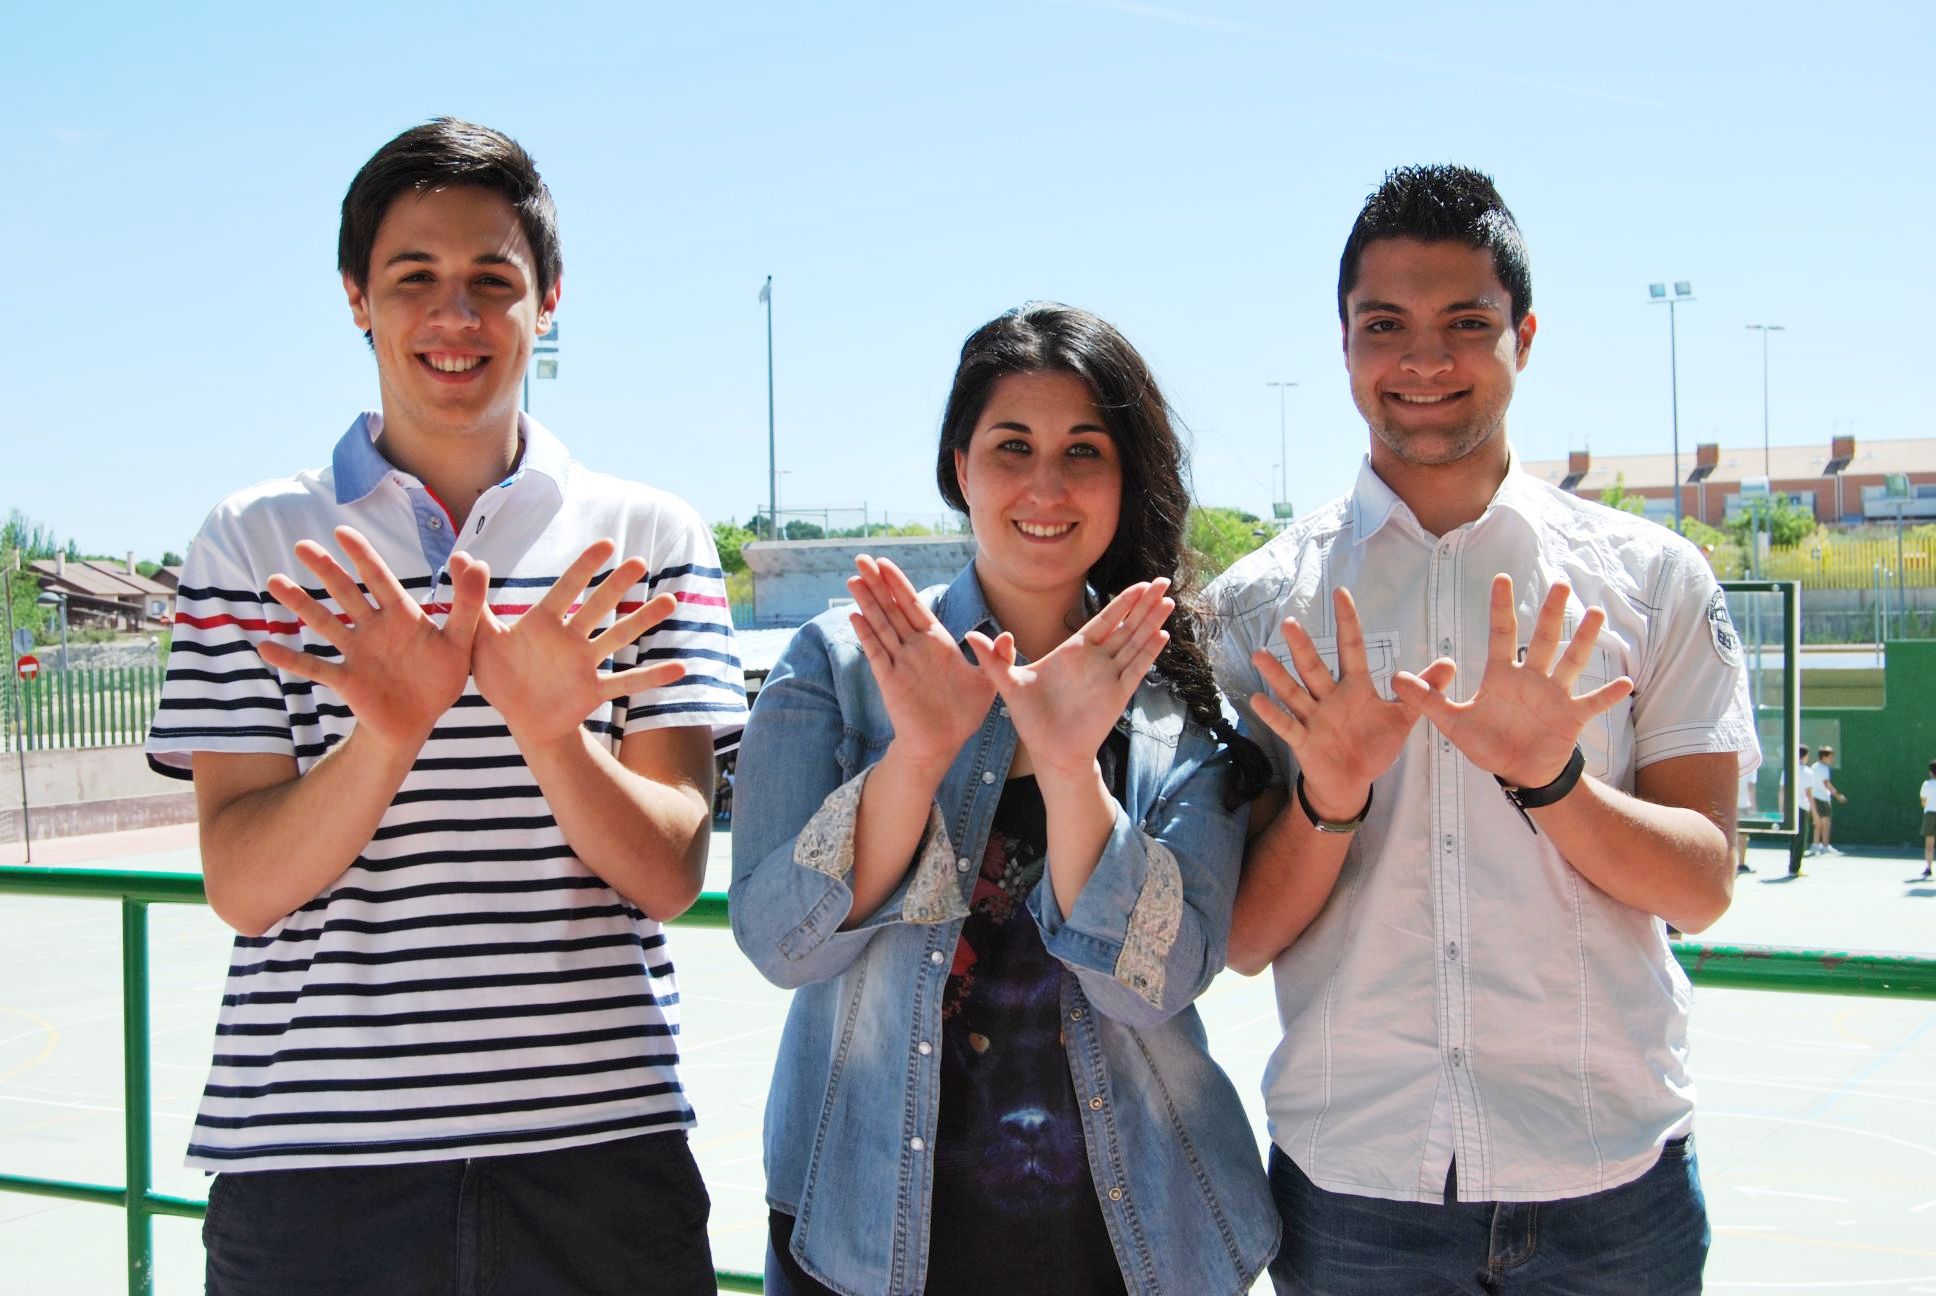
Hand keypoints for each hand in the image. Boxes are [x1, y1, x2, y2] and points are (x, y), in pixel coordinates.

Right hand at [257, 526, 485, 755]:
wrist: (418, 721)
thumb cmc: (439, 679)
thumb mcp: (461, 640)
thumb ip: (468, 603)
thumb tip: (477, 560)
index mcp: (401, 616)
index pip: (379, 578)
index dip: (362, 555)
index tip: (342, 530)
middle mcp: (373, 629)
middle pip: (346, 593)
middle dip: (325, 569)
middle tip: (303, 545)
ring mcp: (356, 653)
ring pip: (324, 622)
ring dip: (300, 603)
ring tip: (274, 581)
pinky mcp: (346, 680)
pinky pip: (314, 668)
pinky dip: (290, 659)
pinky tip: (264, 646)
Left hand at [471, 539, 685, 748]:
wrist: (519, 718)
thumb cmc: (500, 675)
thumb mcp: (481, 639)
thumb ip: (473, 601)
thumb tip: (461, 557)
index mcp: (542, 624)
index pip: (565, 590)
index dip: (584, 569)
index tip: (606, 545)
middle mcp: (569, 639)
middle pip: (597, 608)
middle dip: (617, 586)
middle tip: (639, 563)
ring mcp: (585, 665)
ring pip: (617, 639)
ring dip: (642, 621)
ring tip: (669, 602)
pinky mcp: (593, 691)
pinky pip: (625, 684)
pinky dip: (652, 677)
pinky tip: (680, 669)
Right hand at [847, 555, 992, 771]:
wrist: (943, 744)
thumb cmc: (963, 713)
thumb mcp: (989, 681)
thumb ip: (996, 656)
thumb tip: (1007, 634)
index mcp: (936, 642)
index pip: (915, 605)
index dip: (900, 584)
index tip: (885, 563)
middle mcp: (915, 648)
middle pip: (893, 608)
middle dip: (878, 583)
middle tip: (862, 558)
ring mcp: (900, 662)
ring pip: (881, 625)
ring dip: (867, 602)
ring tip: (854, 579)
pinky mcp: (891, 681)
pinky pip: (876, 653)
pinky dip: (866, 635)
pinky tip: (856, 616)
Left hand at [962, 580, 1172, 782]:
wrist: (1049, 751)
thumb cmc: (1031, 718)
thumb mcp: (1009, 684)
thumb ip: (994, 660)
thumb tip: (971, 636)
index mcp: (1074, 651)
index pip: (1103, 619)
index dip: (1122, 602)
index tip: (1139, 585)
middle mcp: (1096, 660)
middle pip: (1126, 625)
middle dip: (1144, 604)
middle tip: (1163, 580)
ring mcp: (1109, 676)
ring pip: (1135, 642)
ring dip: (1152, 622)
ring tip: (1168, 601)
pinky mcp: (1117, 695)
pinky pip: (1136, 669)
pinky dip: (1148, 653)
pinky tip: (1162, 635)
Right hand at [1250, 587, 1452, 820]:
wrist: (1352, 782)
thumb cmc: (1373, 745)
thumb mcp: (1402, 718)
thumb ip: (1421, 691)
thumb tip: (1449, 663)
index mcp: (1355, 687)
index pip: (1352, 648)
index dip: (1348, 622)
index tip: (1341, 593)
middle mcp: (1330, 697)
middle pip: (1315, 668)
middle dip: (1302, 647)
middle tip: (1289, 622)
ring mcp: (1314, 718)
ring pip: (1294, 692)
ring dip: (1278, 675)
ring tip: (1260, 654)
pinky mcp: (1304, 741)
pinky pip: (1288, 726)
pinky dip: (1273, 715)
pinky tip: (1257, 699)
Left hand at [1391, 574, 1632, 787]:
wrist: (1518, 772)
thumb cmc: (1488, 743)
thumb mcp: (1454, 723)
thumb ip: (1428, 700)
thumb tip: (1396, 679)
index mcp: (1503, 675)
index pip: (1502, 634)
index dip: (1501, 608)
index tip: (1502, 578)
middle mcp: (1531, 678)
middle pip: (1542, 639)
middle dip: (1549, 613)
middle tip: (1559, 583)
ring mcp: (1555, 695)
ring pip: (1571, 662)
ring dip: (1583, 640)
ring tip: (1595, 614)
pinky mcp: (1572, 717)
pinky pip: (1592, 702)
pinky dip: (1608, 694)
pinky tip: (1626, 682)